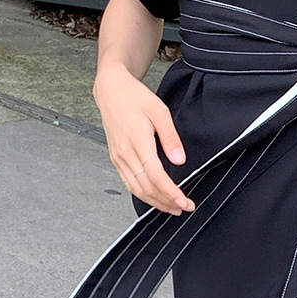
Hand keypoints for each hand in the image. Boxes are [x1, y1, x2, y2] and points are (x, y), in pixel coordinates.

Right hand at [94, 67, 194, 215]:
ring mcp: (118, 157)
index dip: (171, 193)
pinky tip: (154, 197)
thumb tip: (179, 160)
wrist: (111, 90)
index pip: (156, 176)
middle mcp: (125, 153)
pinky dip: (143, 194)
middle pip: (146, 188)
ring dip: (155, 202)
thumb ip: (170, 138)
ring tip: (172, 207)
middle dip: (166, 202)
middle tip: (184, 207)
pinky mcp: (116, 158)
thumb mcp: (159, 111)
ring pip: (136, 189)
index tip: (185, 202)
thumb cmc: (134, 97)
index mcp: (137, 142)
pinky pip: (129, 183)